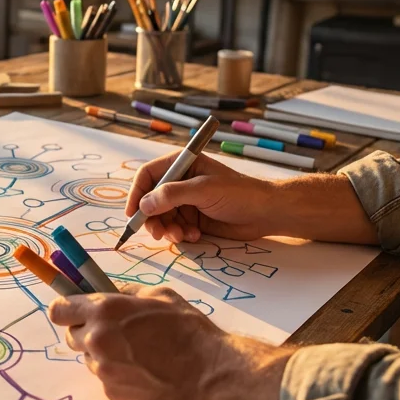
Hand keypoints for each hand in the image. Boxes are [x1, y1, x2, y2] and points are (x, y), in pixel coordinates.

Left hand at [48, 284, 290, 399]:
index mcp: (104, 311)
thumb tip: (110, 291)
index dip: (65, 308)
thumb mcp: (160, 295)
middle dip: (87, 332)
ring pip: (90, 359)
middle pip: (71, 336)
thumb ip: (127, 292)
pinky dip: (119, 374)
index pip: (58, 309)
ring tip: (138, 353)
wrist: (211, 374)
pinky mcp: (113, 394)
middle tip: (114, 332)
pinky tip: (145, 370)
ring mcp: (103, 371)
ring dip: (105, 354)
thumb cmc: (189, 330)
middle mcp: (97, 341)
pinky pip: (106, 379)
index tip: (72, 309)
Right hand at [126, 152, 279, 243]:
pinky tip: (196, 235)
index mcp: (182, 164)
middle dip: (152, 218)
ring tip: (183, 235)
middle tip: (159, 233)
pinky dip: (180, 234)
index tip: (132, 214)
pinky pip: (175, 228)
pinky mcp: (193, 218)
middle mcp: (180, 182)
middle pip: (151, 200)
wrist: (266, 213)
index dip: (137, 194)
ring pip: (161, 217)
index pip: (148, 175)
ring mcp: (186, 201)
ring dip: (168, 229)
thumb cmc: (239, 193)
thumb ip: (172, 195)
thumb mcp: (204, 190)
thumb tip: (144, 204)